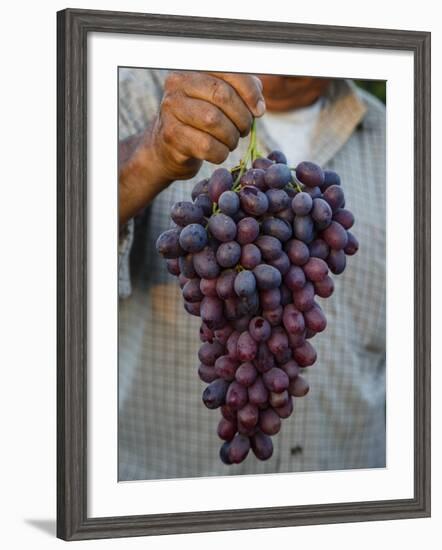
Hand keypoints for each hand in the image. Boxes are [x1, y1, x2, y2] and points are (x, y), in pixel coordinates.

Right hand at [119, 72, 264, 224]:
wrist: (167, 149)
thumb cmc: (199, 122)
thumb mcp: (218, 101)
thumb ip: (242, 93)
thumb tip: (258, 106)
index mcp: (193, 69)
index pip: (229, 72)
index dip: (250, 92)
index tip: (259, 110)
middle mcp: (178, 85)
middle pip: (222, 96)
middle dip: (242, 117)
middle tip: (244, 130)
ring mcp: (171, 110)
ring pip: (214, 121)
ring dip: (231, 137)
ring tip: (231, 141)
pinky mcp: (171, 136)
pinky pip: (207, 146)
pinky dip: (220, 153)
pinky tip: (219, 152)